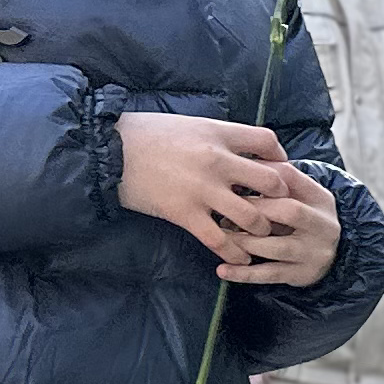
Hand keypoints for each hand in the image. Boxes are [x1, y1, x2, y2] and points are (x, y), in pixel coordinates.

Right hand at [118, 113, 334, 282]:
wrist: (103, 150)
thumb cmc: (142, 134)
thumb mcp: (186, 124)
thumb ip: (214, 136)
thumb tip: (236, 146)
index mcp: (217, 133)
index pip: (267, 141)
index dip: (280, 157)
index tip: (279, 169)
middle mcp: (217, 160)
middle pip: (273, 181)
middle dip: (280, 197)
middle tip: (277, 208)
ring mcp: (202, 189)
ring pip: (253, 216)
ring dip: (262, 229)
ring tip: (260, 234)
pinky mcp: (184, 213)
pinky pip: (220, 240)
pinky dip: (235, 253)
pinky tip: (241, 259)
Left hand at [216, 164, 339, 286]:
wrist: (337, 253)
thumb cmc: (303, 217)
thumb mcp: (300, 195)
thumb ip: (276, 180)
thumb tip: (234, 166)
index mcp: (321, 198)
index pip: (291, 178)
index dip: (260, 175)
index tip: (233, 178)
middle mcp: (324, 225)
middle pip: (290, 211)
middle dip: (254, 210)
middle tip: (226, 208)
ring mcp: (315, 252)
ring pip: (277, 246)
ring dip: (244, 241)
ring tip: (222, 235)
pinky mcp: (303, 274)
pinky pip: (270, 274)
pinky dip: (244, 274)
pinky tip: (222, 270)